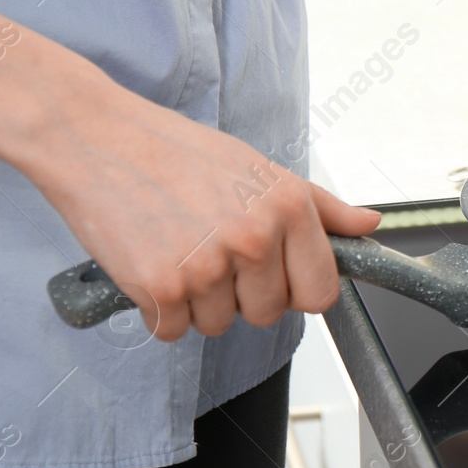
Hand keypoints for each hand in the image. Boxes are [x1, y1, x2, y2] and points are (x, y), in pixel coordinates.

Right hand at [24, 84, 380, 341]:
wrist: (98, 138)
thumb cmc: (178, 153)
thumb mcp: (261, 169)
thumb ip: (320, 206)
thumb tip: (369, 226)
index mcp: (288, 208)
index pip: (319, 292)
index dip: (296, 290)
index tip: (275, 277)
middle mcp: (255, 238)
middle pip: (268, 313)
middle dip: (242, 295)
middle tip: (210, 249)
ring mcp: (208, 265)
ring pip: (218, 325)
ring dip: (198, 302)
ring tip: (178, 248)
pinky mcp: (161, 287)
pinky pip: (173, 330)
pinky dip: (159, 309)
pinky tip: (151, 263)